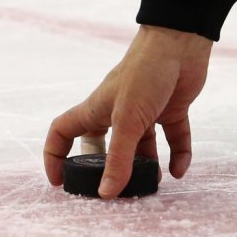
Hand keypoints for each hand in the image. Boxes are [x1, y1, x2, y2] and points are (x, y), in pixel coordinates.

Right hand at [43, 25, 212, 197]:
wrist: (181, 43)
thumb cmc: (146, 73)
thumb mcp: (128, 121)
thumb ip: (119, 158)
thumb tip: (106, 193)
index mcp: (97, 109)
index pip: (63, 132)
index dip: (55, 155)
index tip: (60, 180)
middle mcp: (118, 111)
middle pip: (104, 145)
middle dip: (108, 167)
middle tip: (115, 189)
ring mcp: (146, 111)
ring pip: (142, 146)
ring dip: (147, 165)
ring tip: (153, 183)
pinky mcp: (172, 109)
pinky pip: (174, 137)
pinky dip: (178, 154)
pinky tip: (179, 170)